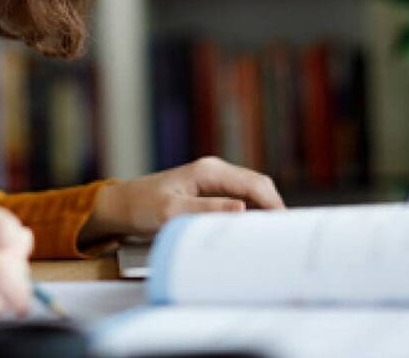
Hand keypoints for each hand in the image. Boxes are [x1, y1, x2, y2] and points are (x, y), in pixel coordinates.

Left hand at [79, 156, 283, 245]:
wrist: (119, 207)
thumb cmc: (141, 208)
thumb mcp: (171, 213)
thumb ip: (207, 210)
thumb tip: (242, 210)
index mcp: (209, 171)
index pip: (255, 184)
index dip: (275, 205)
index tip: (289, 229)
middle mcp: (214, 172)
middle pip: (258, 187)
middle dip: (274, 209)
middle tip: (287, 237)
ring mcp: (212, 181)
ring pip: (251, 195)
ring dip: (263, 213)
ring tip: (273, 238)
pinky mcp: (208, 193)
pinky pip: (238, 202)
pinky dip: (249, 216)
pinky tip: (251, 233)